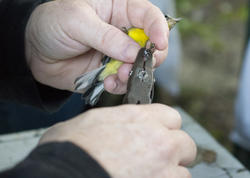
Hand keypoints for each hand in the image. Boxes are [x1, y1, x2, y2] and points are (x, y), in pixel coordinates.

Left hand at [25, 0, 168, 92]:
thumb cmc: (53, 23)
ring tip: (116, 76)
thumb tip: (134, 52)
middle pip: (152, 43)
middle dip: (148, 56)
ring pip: (140, 65)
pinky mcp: (110, 71)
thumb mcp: (77, 21)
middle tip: (135, 65)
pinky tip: (107, 83)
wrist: (33, 50)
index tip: (160, 44)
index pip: (150, 15)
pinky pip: (124, 80)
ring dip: (133, 73)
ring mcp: (118, 52)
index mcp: (119, 7)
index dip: (159, 28)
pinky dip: (120, 85)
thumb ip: (106, 36)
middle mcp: (123, 30)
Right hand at [40, 104, 195, 177]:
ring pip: (183, 173)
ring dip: (170, 175)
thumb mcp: (94, 120)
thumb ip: (117, 120)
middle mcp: (157, 141)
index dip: (166, 127)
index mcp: (140, 118)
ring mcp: (162, 170)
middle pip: (185, 144)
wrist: (64, 172)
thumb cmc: (72, 148)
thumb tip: (118, 126)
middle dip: (175, 151)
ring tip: (150, 176)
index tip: (160, 134)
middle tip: (159, 158)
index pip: (172, 117)